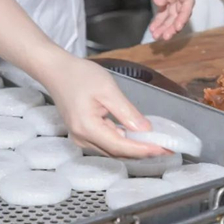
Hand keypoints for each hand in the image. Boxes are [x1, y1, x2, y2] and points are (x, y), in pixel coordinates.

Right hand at [43, 54, 168, 157]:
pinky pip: (106, 143)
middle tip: (167, 147)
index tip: (165, 149)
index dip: (144, 150)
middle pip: (118, 152)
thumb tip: (145, 130)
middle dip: (143, 152)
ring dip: (134, 148)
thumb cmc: (79, 75)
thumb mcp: (108, 90)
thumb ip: (127, 112)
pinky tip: (137, 137)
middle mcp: (82, 138)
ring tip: (156, 143)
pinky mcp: (82, 134)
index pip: (121, 147)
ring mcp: (80, 138)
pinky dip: (124, 142)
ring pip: (113, 150)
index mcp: (87, 128)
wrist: (56, 70)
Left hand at [124, 0, 193, 40]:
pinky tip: (153, 29)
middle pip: (179, 10)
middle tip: (164, 37)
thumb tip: (162, 4)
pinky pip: (161, 11)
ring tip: (156, 36)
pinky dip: (158, 20)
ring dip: (165, 25)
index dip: (184, 15)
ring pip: (170, 13)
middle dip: (172, 24)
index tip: (177, 27)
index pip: (187, 1)